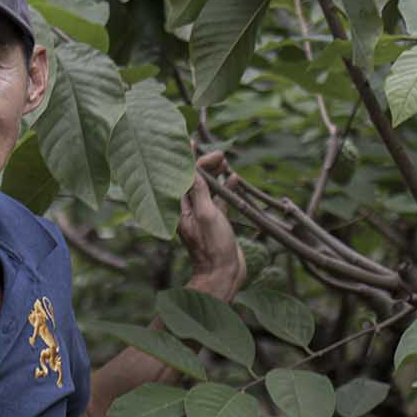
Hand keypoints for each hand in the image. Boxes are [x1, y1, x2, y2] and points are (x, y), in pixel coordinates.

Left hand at [179, 150, 245, 300]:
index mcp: (180, 208)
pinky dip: (226, 188)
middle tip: (221, 155)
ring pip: (208, 188)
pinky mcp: (216, 221)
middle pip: (194, 179)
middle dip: (205, 165)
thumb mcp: (206, 215)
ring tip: (226, 162)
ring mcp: (202, 214)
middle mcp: (188, 209)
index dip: (188, 159)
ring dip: (216, 174)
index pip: (182, 177)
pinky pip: (220, 199)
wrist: (223, 273)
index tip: (193, 142)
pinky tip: (235, 179)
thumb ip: (199, 191)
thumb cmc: (213, 246)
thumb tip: (192, 168)